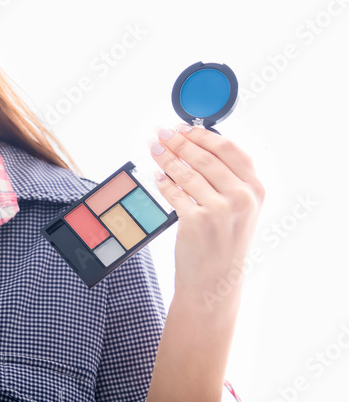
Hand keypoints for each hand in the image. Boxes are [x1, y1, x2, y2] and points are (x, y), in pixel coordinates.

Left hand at [148, 124, 265, 307]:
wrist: (215, 281)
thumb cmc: (224, 240)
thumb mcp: (239, 207)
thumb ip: (227, 177)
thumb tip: (196, 143)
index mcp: (255, 189)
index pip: (228, 148)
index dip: (202, 134)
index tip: (183, 127)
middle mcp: (242, 197)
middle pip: (204, 156)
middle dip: (178, 141)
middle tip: (161, 133)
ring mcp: (220, 210)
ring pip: (185, 172)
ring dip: (165, 156)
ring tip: (153, 147)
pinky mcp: (197, 221)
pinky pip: (173, 191)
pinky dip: (162, 181)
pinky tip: (157, 175)